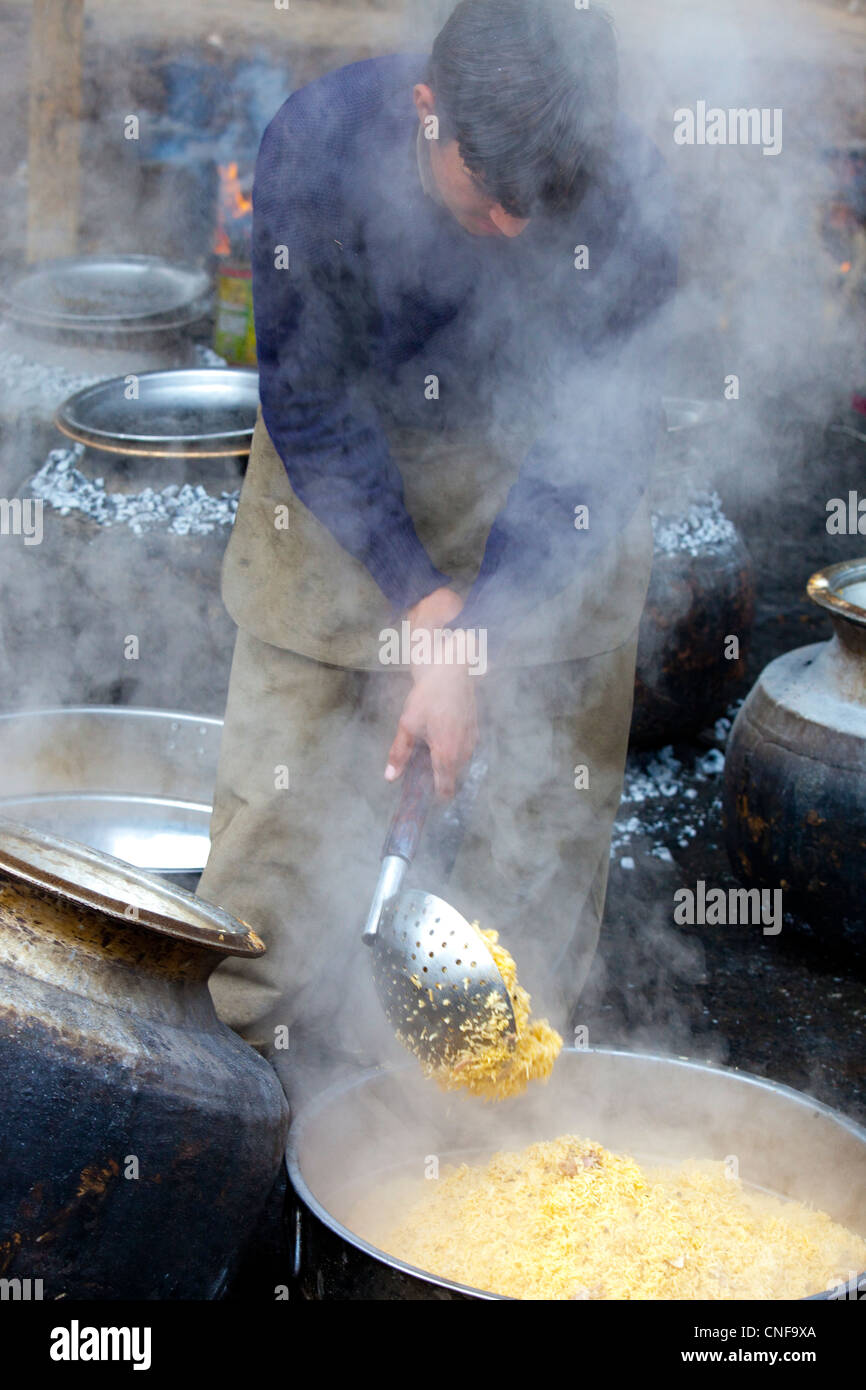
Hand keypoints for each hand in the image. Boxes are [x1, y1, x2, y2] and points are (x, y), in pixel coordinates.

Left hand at [385, 586, 478, 798]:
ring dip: (447, 763)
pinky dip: (454, 749)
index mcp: (447, 754)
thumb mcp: (407, 725)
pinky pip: (465, 748)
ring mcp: (472, 740)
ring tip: (429, 751)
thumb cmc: (427, 697)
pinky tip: (440, 736)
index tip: (425, 797)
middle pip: (453, 776)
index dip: (436, 796)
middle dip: (439, 777)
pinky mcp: (476, 728)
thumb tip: (390, 777)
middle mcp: (464, 751)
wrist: (450, 670)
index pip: (446, 789)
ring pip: (460, 762)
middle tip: (421, 770)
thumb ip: (400, 754)